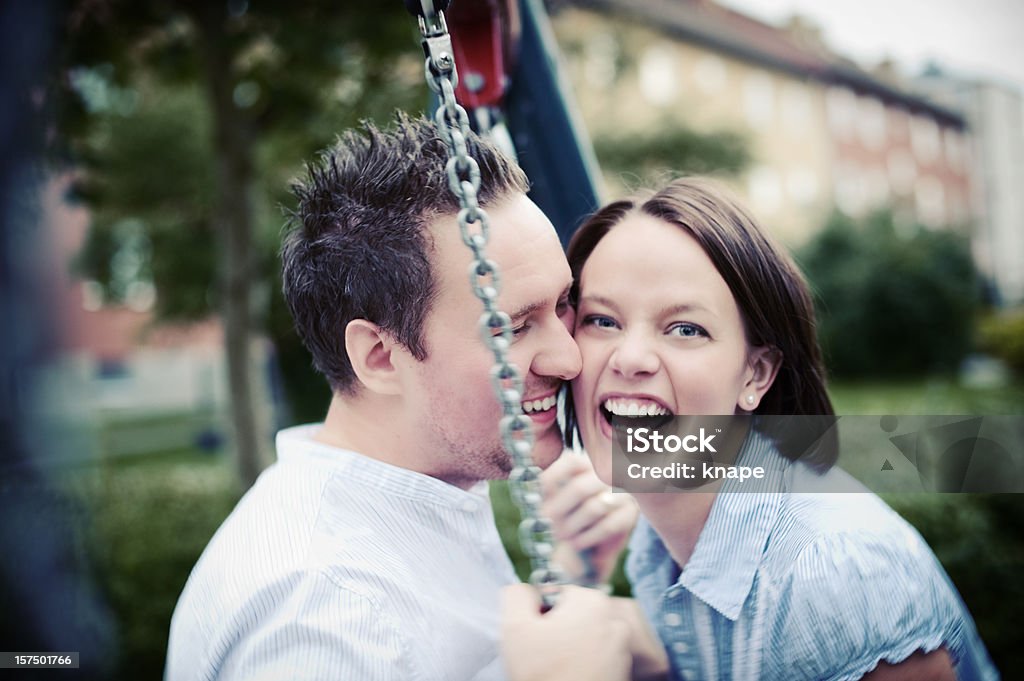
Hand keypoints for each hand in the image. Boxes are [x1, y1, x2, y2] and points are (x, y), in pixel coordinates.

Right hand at [501, 584, 630, 680]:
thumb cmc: (545, 674)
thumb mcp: (516, 627)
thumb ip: (517, 596)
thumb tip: (524, 592)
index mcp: (593, 602)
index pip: (557, 595)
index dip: (541, 615)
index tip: (537, 636)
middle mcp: (615, 622)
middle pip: (573, 616)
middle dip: (557, 632)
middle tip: (544, 655)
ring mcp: (623, 649)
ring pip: (584, 639)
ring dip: (570, 650)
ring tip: (556, 670)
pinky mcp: (623, 673)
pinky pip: (596, 660)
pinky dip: (583, 666)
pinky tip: (568, 678)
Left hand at [541, 452, 637, 584]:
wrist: (589, 543)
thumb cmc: (568, 515)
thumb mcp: (554, 498)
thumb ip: (544, 489)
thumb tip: (525, 484)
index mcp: (587, 463)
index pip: (570, 462)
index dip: (551, 479)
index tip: (537, 500)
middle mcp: (608, 473)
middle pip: (580, 488)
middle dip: (559, 509)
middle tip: (546, 523)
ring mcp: (622, 492)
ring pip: (594, 508)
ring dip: (572, 525)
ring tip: (561, 535)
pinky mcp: (630, 515)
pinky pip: (607, 526)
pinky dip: (587, 537)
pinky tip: (576, 543)